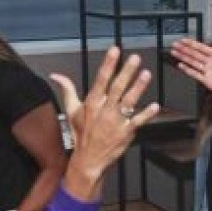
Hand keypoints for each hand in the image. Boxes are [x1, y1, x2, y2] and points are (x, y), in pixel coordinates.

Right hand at [48, 47, 159, 200]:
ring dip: (138, 88)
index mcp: (92, 103)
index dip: (108, 64)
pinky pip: (138, 121)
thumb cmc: (81, 134)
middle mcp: (104, 110)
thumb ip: (67, 90)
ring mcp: (116, 121)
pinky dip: (147, 114)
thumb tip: (56, 75)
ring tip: (146, 74)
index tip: (115, 50)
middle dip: (126, 71)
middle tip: (135, 58)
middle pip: (117, 87)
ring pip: (129, 101)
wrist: (88, 159)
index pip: (101, 79)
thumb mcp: (72, 111)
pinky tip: (155, 105)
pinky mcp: (126, 132)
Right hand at [171, 35, 211, 105]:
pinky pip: (195, 74)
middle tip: (174, 44)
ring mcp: (209, 72)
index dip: (192, 43)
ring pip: (193, 62)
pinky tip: (181, 66)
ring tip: (174, 52)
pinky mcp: (208, 81)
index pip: (201, 47)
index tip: (184, 39)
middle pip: (194, 54)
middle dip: (184, 49)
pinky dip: (187, 70)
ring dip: (183, 57)